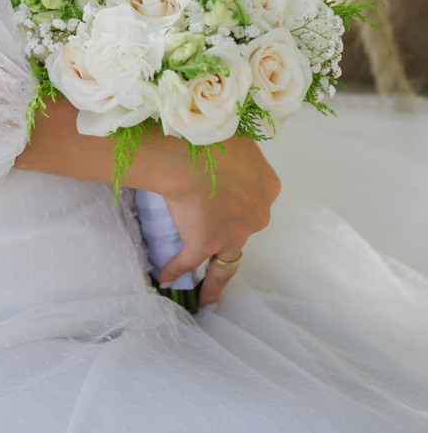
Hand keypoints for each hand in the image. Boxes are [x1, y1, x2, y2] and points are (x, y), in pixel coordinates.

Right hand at [153, 137, 280, 306]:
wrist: (189, 157)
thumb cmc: (213, 137)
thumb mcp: (237, 133)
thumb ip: (238, 147)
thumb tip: (225, 144)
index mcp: (267, 186)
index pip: (257, 197)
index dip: (243, 196)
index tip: (230, 196)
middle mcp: (256, 216)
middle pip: (244, 227)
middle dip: (230, 229)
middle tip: (212, 229)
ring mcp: (232, 235)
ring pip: (227, 265)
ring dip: (216, 282)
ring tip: (209, 298)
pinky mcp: (204, 245)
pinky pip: (188, 262)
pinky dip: (175, 271)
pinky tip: (165, 279)